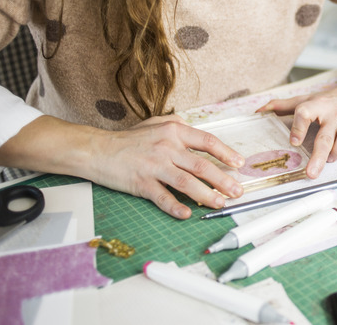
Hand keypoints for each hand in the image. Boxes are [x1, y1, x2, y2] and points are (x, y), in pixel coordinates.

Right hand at [89, 115, 244, 218]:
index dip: (226, 153)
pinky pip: (162, 197)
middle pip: (202, 166)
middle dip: (224, 180)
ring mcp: (154, 166)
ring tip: (221, 203)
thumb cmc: (128, 139)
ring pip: (187, 182)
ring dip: (207, 195)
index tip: (239, 163)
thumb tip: (195, 129)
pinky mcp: (141, 183)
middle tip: (238, 191)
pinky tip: (187, 214)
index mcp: (174, 131)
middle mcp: (167, 147)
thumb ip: (176, 124)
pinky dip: (176, 207)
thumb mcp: (155, 123)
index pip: (207, 142)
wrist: (97, 149)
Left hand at [258, 90, 336, 177]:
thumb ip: (283, 107)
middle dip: (319, 154)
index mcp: (317, 106)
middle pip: (326, 134)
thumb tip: (258, 112)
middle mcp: (335, 113)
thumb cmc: (329, 101)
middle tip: (311, 173)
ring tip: (332, 159)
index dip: (298, 126)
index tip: (292, 141)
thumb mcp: (306, 100)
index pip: (305, 112)